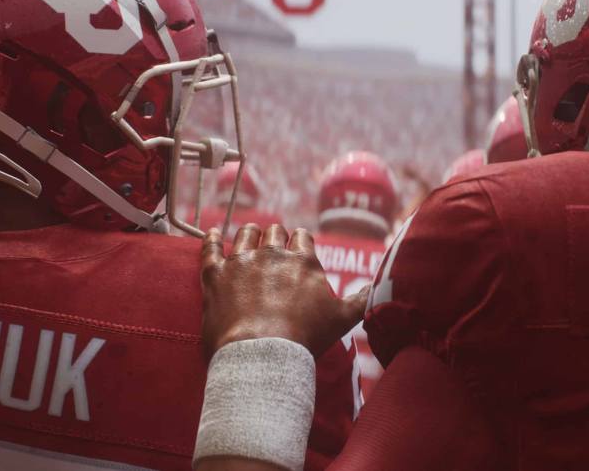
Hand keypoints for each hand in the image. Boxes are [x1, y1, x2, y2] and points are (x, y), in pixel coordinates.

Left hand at [200, 223, 367, 357]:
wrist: (261, 356)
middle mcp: (272, 253)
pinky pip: (209, 248)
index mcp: (303, 260)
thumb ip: (361, 299)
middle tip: (274, 248)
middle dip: (275, 238)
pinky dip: (210, 239)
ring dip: (249, 234)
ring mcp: (241, 261)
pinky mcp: (214, 274)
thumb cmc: (304, 338)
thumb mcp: (342, 319)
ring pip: (245, 234)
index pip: (302, 237)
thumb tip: (379, 287)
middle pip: (273, 232)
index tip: (298, 250)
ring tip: (249, 236)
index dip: (300, 242)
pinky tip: (211, 235)